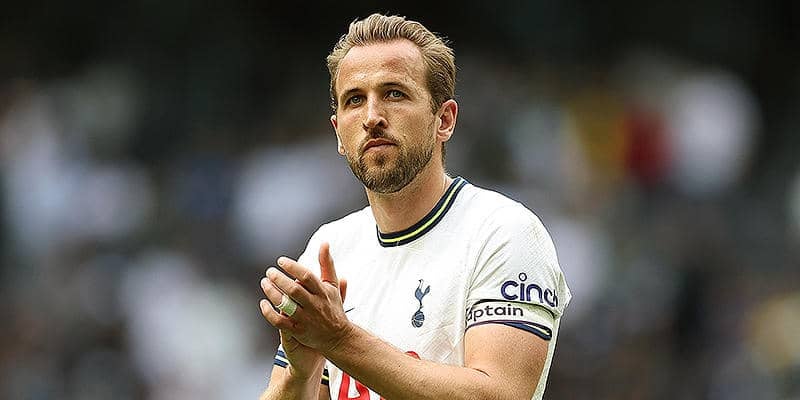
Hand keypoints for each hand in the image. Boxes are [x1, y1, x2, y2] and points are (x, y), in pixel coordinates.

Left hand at [260, 242, 349, 373]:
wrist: (339, 337)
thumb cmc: (333, 307)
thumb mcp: (332, 285)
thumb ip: (327, 264)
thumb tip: (324, 243)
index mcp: (323, 292)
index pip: (306, 276)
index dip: (292, 267)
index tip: (281, 261)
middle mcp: (314, 305)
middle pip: (294, 290)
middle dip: (279, 279)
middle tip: (269, 272)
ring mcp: (306, 319)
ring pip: (286, 305)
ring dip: (272, 293)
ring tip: (264, 283)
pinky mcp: (298, 331)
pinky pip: (280, 322)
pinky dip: (269, 312)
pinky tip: (263, 303)